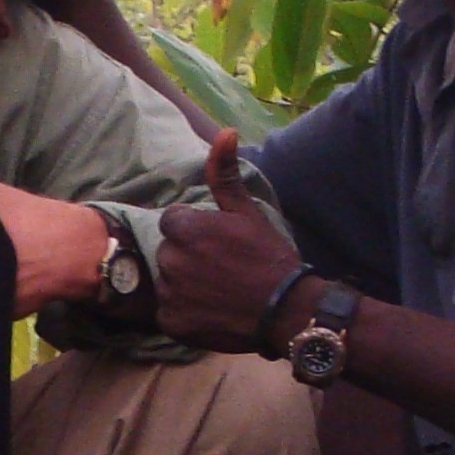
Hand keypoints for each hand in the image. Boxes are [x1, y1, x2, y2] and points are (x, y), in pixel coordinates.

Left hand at [153, 131, 312, 351]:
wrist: (286, 310)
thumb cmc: (268, 256)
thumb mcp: (246, 212)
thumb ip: (226, 174)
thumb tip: (224, 131)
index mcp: (184, 228)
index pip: (173, 222)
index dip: (196, 232)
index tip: (218, 243)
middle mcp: (170, 259)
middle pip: (168, 252)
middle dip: (187, 256)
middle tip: (220, 268)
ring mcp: (169, 293)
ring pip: (167, 282)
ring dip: (184, 284)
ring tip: (217, 289)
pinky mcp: (172, 322)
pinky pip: (169, 312)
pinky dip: (185, 313)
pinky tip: (211, 310)